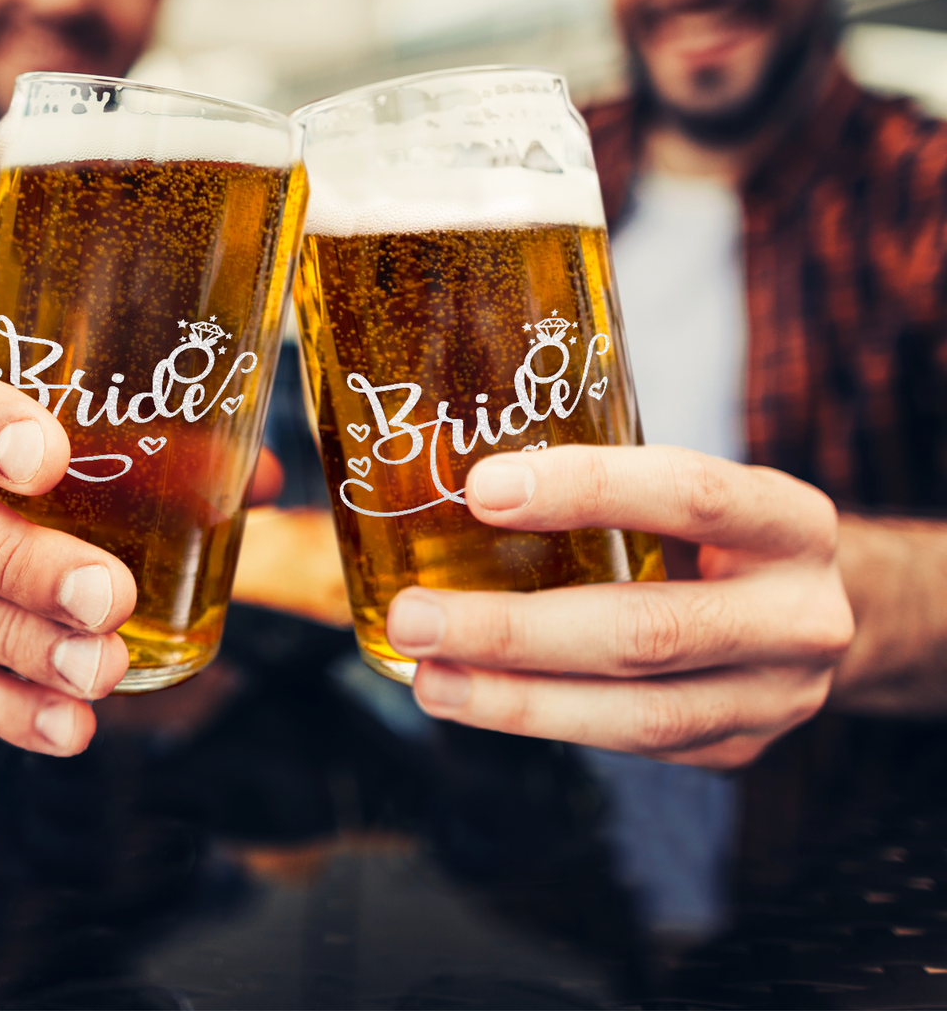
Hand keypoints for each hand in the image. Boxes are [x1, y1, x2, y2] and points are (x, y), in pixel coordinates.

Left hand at [386, 445, 853, 767]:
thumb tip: (455, 478)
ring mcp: (774, 698)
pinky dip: (544, 719)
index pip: (689, 495)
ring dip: (515, 700)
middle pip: (648, 629)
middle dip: (516, 629)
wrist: (812, 614)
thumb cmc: (720, 535)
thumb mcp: (693, 492)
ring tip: (428, 678)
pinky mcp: (736, 749)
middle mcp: (796, 616)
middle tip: (416, 617)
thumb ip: (606, 487)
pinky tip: (475, 698)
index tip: (481, 489)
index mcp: (789, 522)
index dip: (584, 490)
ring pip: (635, 712)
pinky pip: (627, 741)